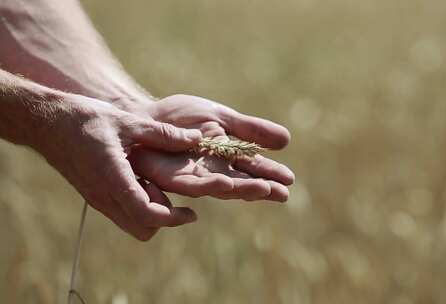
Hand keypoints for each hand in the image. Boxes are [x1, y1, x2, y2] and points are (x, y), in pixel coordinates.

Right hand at [34, 94, 202, 239]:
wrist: (45, 123)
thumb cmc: (85, 119)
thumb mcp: (129, 122)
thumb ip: (164, 134)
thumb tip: (197, 137)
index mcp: (113, 178)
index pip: (147, 215)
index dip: (173, 218)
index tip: (192, 213)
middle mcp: (104, 196)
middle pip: (142, 229)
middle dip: (164, 218)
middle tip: (171, 193)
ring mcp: (97, 199)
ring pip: (131, 224)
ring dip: (150, 212)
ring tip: (156, 184)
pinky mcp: (94, 196)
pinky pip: (121, 213)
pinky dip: (138, 206)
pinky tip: (142, 180)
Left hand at [129, 94, 294, 200]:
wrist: (144, 114)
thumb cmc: (181, 118)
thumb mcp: (222, 117)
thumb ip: (250, 129)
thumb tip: (287, 140)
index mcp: (226, 157)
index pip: (252, 169)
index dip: (270, 174)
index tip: (290, 179)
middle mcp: (212, 171)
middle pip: (241, 183)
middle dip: (261, 189)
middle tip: (283, 194)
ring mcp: (192, 176)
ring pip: (220, 187)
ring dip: (241, 190)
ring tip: (263, 189)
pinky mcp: (170, 176)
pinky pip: (192, 184)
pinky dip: (210, 185)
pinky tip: (226, 184)